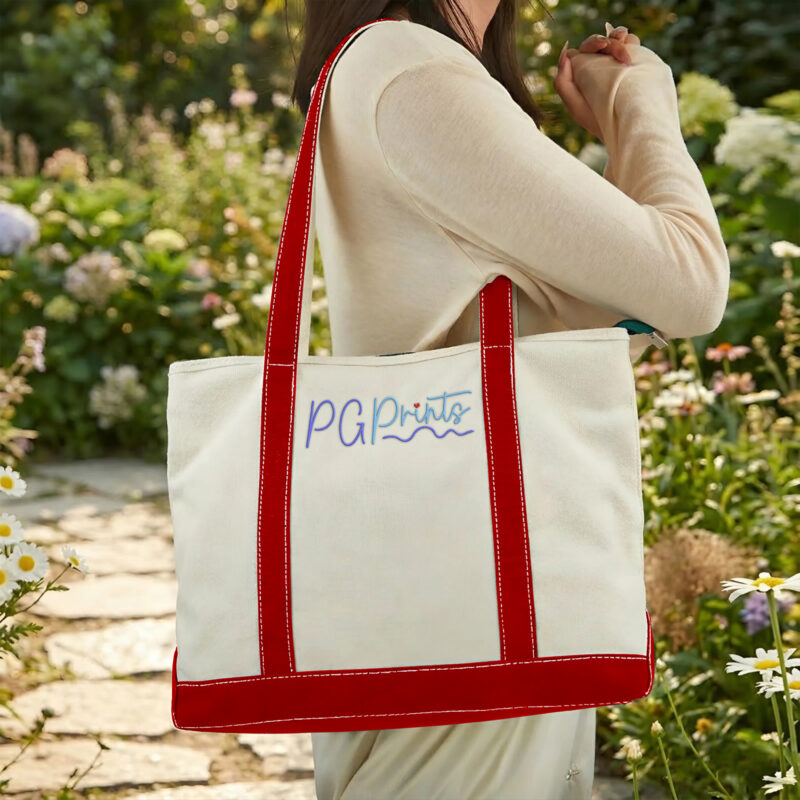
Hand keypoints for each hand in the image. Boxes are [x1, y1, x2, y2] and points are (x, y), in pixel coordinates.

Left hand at [554, 23, 640, 142]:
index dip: (592, 45)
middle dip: (609, 41)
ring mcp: (617, 67)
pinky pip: (632, 46)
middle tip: (616, 43)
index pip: (586, 50)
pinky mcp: (634, 67)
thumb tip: (565, 53)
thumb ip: (563, 83)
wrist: (628, 130)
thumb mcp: (576, 107)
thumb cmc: (599, 123)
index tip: (601, 47)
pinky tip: (632, 47)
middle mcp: (600, 69)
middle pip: (602, 43)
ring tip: (624, 40)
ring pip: (617, 41)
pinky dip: (631, 41)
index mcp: (584, 75)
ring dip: (620, 37)